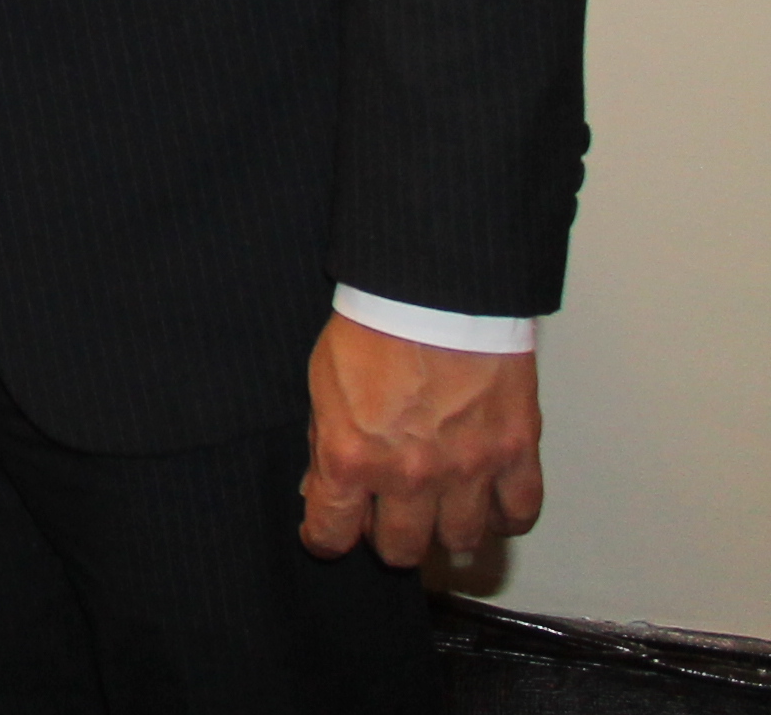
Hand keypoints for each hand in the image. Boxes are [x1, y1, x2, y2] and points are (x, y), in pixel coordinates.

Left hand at [301, 315, 544, 564]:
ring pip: (460, 540)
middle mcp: (409, 476)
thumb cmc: (372, 329)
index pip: (332, 533)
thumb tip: (325, 484)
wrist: (433, 293)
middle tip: (389, 521)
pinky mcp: (514, 452)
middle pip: (401, 549)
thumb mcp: (322, 386)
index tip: (328, 535)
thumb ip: (326, 444)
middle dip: (389, 540)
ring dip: (446, 533)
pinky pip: (519, 513)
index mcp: (352, 458)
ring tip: (440, 516)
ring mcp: (467, 469)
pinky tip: (492, 509)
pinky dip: (506, 518)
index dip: (326, 539)